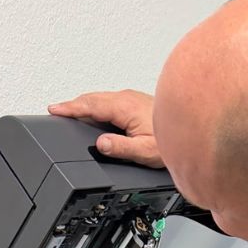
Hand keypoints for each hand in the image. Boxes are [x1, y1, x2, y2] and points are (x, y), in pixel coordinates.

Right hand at [48, 90, 164, 168]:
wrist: (193, 128)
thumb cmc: (173, 139)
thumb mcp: (146, 150)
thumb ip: (121, 148)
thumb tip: (101, 145)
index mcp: (124, 107)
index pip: (90, 105)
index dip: (70, 107)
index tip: (54, 109)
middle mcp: (127, 98)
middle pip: (92, 98)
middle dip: (73, 104)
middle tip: (56, 110)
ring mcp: (132, 97)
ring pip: (101, 98)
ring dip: (84, 103)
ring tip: (71, 110)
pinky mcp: (136, 101)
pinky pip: (109, 99)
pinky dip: (96, 104)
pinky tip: (95, 112)